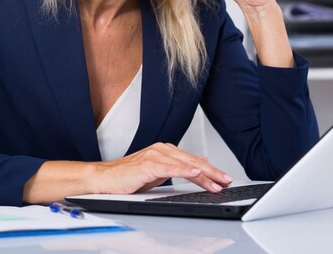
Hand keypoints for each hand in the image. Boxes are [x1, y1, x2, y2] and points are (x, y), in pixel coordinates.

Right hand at [94, 142, 231, 193]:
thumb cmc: (128, 177)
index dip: (211, 170)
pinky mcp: (147, 165)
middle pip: (193, 162)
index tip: (225, 179)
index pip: (194, 161)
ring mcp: (155, 155)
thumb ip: (177, 168)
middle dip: (213, 173)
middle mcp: (162, 150)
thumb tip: (198, 167)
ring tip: (217, 182)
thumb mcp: (159, 173)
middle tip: (227, 181)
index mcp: (166, 151)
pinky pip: (169, 168)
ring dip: (203, 174)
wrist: (105, 179)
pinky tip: (195, 173)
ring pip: (185, 164)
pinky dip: (184, 171)